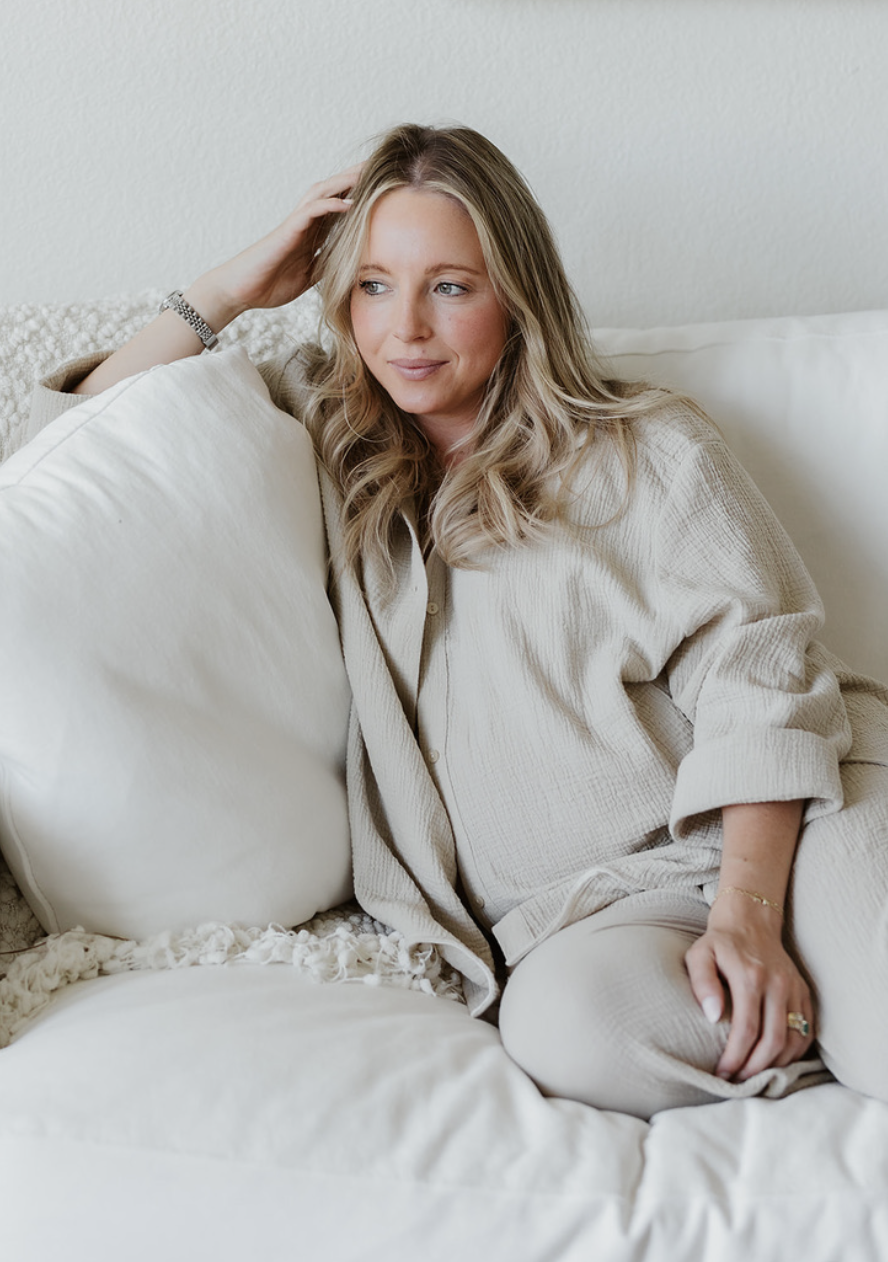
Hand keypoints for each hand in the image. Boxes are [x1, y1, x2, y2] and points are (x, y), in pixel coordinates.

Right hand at [192, 164, 364, 325]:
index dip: (358, 196)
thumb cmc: (270, 284)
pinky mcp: (287, 231)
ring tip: (367, 173)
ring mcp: (295, 225)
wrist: (241, 290)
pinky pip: (310, 212)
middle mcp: (304, 224)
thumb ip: (325, 266)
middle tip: (380, 166)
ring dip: (344, 183)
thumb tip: (347, 267)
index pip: (338, 209)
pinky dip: (329, 206)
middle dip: (355, 179)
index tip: (382, 189)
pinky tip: (348, 204)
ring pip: (322, 194)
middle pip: (332, 193)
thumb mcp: (308, 277)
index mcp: (311, 234)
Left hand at [685, 900, 815, 1080]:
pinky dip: (794, 1053)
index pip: (747, 1029)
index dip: (735, 1057)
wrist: (750, 921)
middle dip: (755, 1068)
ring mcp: (794, 988)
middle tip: (737, 1080)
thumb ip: (702, 983)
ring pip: (794, 1041)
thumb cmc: (719, 943)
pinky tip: (775, 1061)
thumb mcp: (699, 955)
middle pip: (773, 1041)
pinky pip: (806, 1032)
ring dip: (775, 1065)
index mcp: (750, 976)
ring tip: (754, 1074)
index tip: (722, 1073)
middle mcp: (777, 984)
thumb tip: (713, 1017)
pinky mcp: (804, 992)